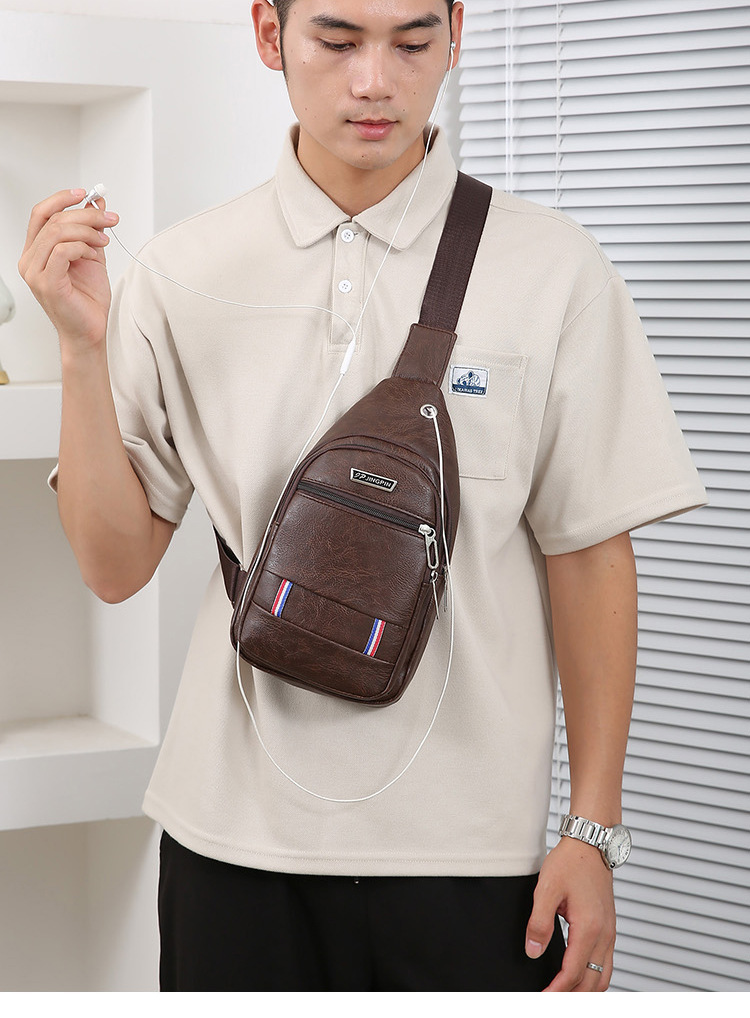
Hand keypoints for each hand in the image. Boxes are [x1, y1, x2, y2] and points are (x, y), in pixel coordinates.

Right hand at [18, 189, 118, 351]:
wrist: (91, 330)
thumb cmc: (88, 300)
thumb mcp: (91, 255)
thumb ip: (91, 230)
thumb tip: (96, 202)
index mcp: (36, 251)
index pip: (41, 214)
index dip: (62, 199)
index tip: (85, 193)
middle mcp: (30, 260)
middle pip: (52, 220)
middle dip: (85, 215)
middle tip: (109, 219)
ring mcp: (35, 272)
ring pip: (57, 232)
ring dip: (87, 232)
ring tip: (104, 242)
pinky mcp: (47, 283)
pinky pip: (63, 251)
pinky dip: (83, 248)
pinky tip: (94, 256)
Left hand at [525, 836, 615, 990]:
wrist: (591, 845)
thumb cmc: (571, 862)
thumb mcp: (546, 888)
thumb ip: (539, 922)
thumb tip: (533, 950)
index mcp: (588, 928)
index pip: (573, 973)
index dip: (557, 991)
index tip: (542, 998)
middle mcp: (604, 934)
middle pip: (591, 982)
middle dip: (572, 997)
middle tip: (550, 1000)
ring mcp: (609, 933)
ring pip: (603, 976)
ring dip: (585, 991)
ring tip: (563, 994)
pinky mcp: (609, 929)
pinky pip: (606, 964)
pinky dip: (593, 977)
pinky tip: (579, 977)